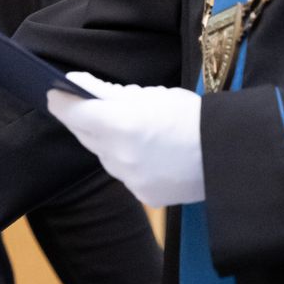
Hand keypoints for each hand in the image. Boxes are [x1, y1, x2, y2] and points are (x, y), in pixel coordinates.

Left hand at [46, 72, 204, 208]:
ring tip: (117, 127)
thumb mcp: (153, 95)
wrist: (230, 154)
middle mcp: (119, 156)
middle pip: (85, 135)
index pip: (75, 112)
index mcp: (120, 124)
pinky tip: (141, 151)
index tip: (53, 93)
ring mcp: (130, 180)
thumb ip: (114, 94)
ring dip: (105, 141)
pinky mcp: (144, 195)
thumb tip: (82, 88)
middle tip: (78, 105)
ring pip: (104, 156)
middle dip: (82, 120)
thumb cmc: (193, 116)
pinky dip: (127, 161)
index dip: (61, 102)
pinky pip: (125, 174)